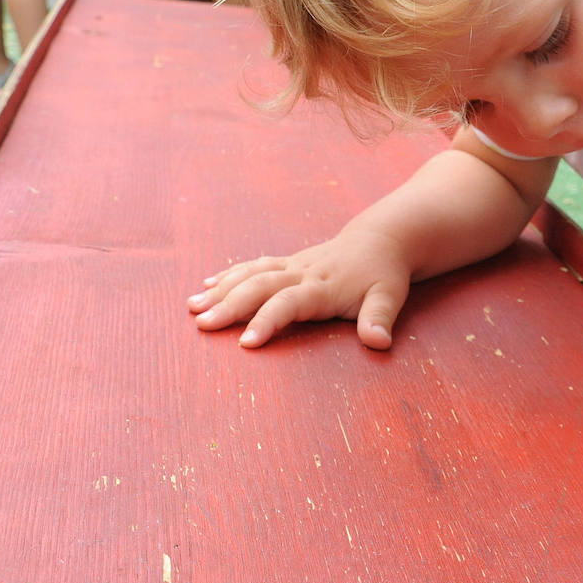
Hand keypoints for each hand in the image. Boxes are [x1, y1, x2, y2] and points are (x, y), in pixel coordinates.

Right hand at [188, 230, 412, 349]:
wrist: (382, 239)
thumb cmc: (384, 274)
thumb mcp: (390, 296)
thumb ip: (380, 318)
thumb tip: (378, 342)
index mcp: (323, 286)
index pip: (290, 303)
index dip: (268, 321)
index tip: (246, 343)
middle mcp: (302, 272)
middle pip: (260, 286)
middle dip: (230, 305)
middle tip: (202, 324)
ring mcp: (292, 265)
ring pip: (251, 274)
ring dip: (221, 290)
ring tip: (193, 307)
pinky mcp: (287, 263)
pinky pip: (254, 267)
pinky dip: (229, 275)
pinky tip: (206, 287)